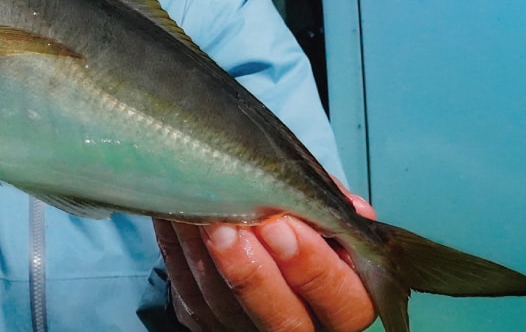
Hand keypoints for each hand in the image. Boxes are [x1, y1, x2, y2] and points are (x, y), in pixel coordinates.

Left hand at [155, 184, 376, 331]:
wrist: (253, 242)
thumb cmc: (296, 227)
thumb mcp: (320, 218)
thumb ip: (330, 211)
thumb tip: (347, 206)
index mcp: (344, 304)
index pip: (345, 302)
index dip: (314, 266)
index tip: (281, 223)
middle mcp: (304, 328)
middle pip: (284, 321)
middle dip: (255, 272)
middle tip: (232, 227)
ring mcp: (250, 331)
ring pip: (227, 310)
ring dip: (210, 259)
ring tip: (201, 216)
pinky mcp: (209, 324)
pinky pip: (192, 298)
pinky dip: (182, 255)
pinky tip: (178, 220)